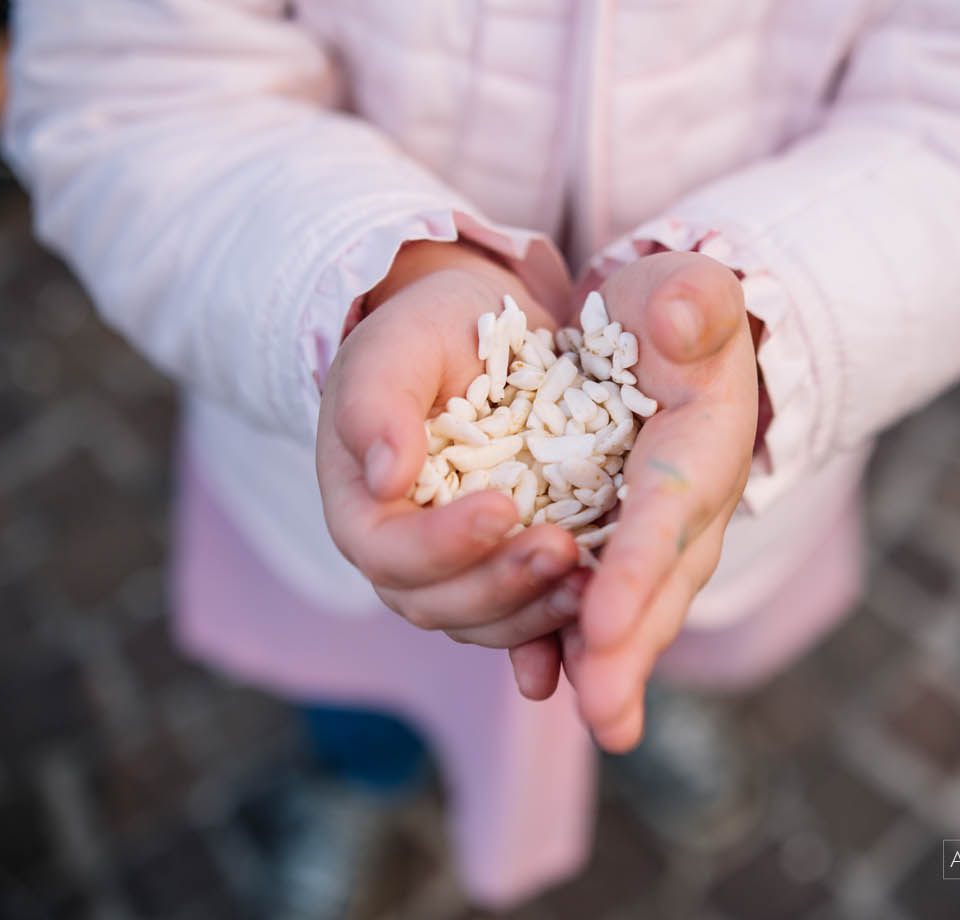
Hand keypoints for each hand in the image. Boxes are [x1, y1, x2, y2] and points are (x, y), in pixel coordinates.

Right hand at [315, 240, 581, 680]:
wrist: (477, 333)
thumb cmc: (425, 335)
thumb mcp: (397, 348)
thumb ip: (379, 404)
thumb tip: (384, 477)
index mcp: (363, 506)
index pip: (389, 551)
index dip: (441, 543)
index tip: (501, 508)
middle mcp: (405, 553)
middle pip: (438, 602)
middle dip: (502, 584)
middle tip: (564, 549)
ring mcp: (458, 570)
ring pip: (487, 620)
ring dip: (537, 610)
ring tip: (593, 580)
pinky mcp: (508, 569)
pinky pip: (526, 617)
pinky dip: (557, 626)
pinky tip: (596, 611)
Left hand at [556, 252, 758, 750]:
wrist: (677, 335)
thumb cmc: (679, 310)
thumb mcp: (690, 287)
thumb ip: (695, 297)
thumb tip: (681, 318)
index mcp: (705, 446)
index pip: (668, 511)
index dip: (636, 565)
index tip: (598, 618)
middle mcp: (691, 508)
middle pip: (661, 586)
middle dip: (629, 649)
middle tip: (603, 715)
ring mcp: (660, 537)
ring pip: (638, 609)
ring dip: (612, 666)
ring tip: (592, 718)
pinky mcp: (625, 548)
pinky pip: (605, 604)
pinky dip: (580, 646)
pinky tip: (546, 685)